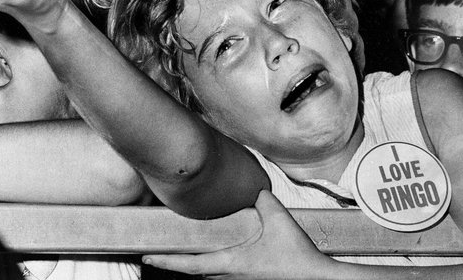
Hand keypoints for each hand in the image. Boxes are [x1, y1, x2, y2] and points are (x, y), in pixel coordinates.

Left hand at [142, 190, 338, 279]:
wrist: (315, 278)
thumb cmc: (296, 256)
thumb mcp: (278, 220)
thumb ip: (263, 201)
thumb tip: (255, 191)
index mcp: (232, 262)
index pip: (190, 264)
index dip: (166, 260)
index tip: (147, 256)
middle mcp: (232, 275)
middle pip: (195, 272)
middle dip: (176, 263)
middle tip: (157, 253)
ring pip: (209, 275)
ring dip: (196, 265)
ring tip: (183, 253)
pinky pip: (225, 275)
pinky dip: (214, 267)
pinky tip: (218, 258)